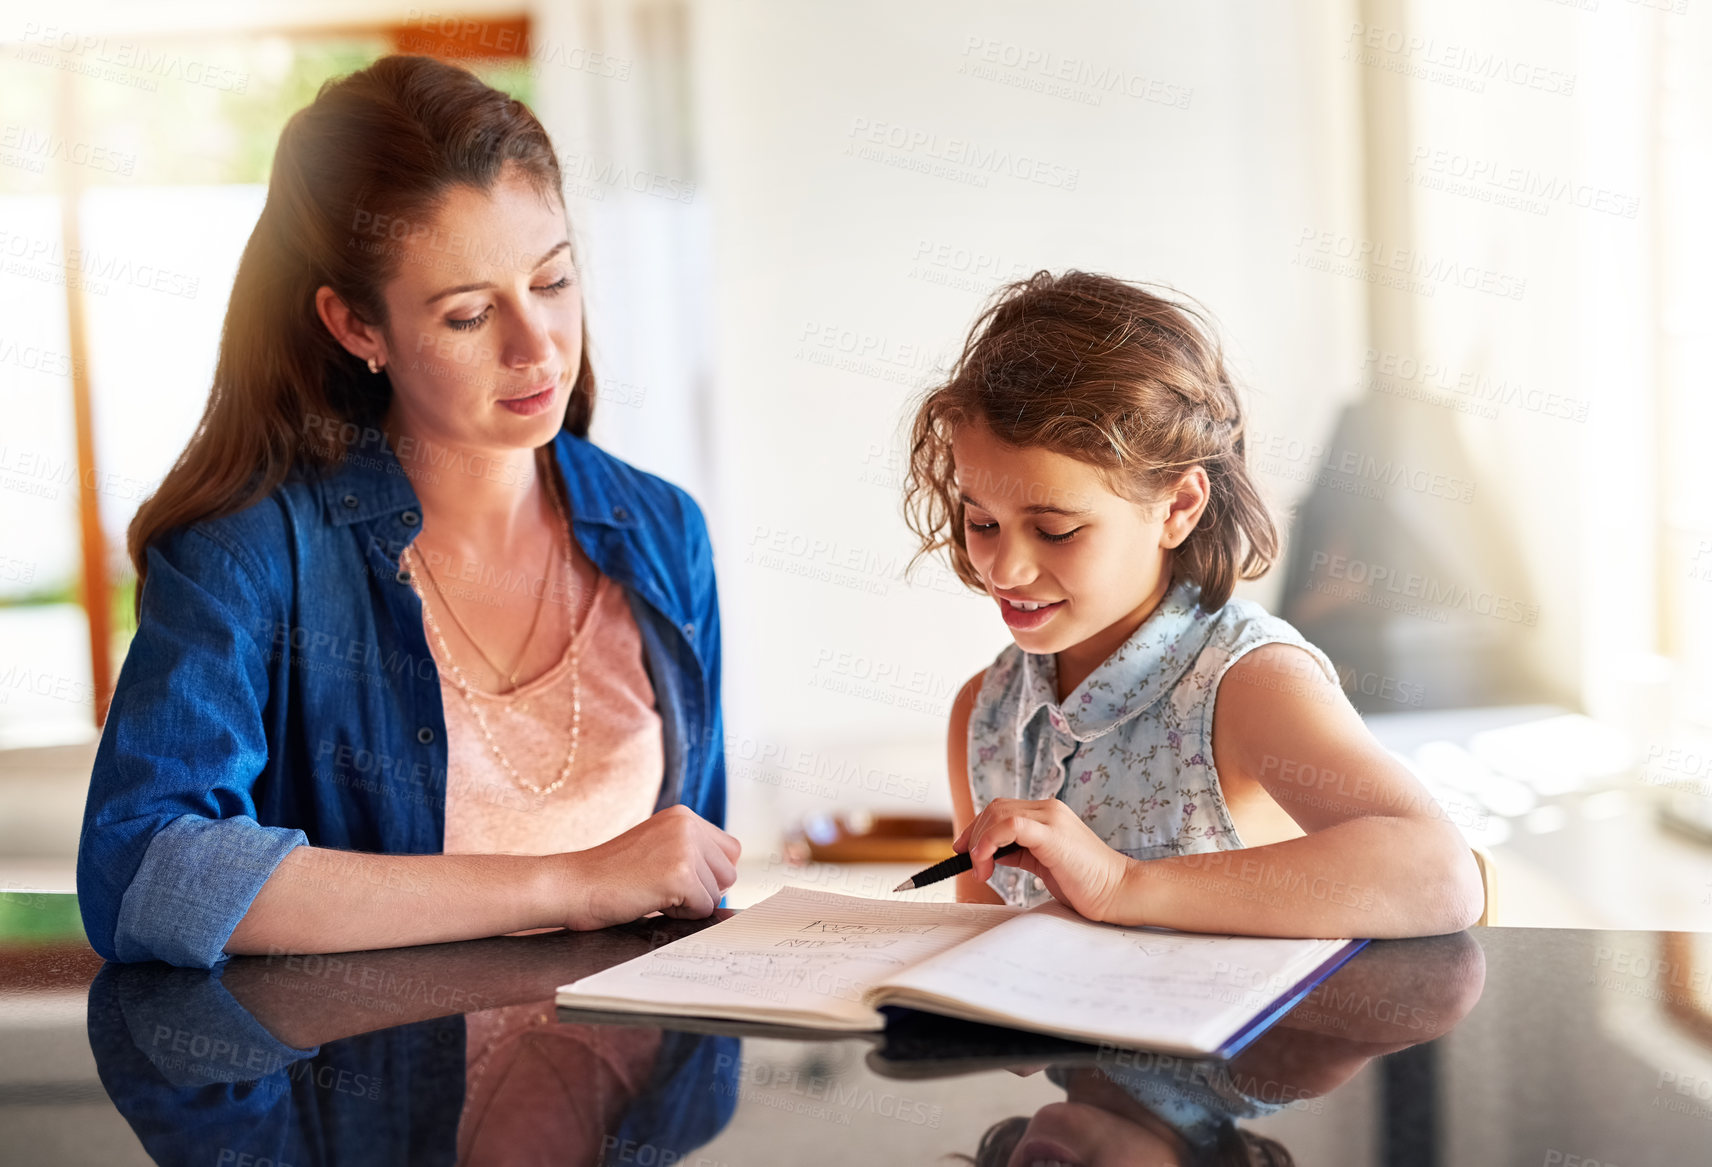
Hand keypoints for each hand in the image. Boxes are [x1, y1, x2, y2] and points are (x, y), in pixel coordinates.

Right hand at [553, 805, 740, 929]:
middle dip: (703, 890)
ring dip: (690, 904)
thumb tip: (727, 879)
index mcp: (683, 815)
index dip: (709, 873)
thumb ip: (691, 851)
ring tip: (653, 893)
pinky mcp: (680, 875)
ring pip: (717, 893)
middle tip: (662, 889)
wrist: (574, 885)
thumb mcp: (657, 846)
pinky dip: (681, 916)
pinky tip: (651, 902)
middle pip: (729, 872)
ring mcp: (684, 848)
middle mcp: (687, 825)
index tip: (677, 880)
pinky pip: (703, 908)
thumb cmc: (611, 875)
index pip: (730, 850)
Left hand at [954, 798, 1138, 923]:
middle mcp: (1049, 810)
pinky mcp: (1053, 834)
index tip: (963, 852)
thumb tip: (990, 855)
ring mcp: (1052, 819)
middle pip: (996, 808)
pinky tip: (986, 862)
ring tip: (979, 868)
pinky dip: (990, 841)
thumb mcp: (1044, 863)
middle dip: (973, 834)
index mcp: (1048, 815)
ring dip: (979, 841)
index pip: (1002, 810)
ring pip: (999, 813)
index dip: (977, 828)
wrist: (1120, 892)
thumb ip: (1021, 852)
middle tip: (966, 862)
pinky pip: (1011, 826)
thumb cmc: (1086, 884)